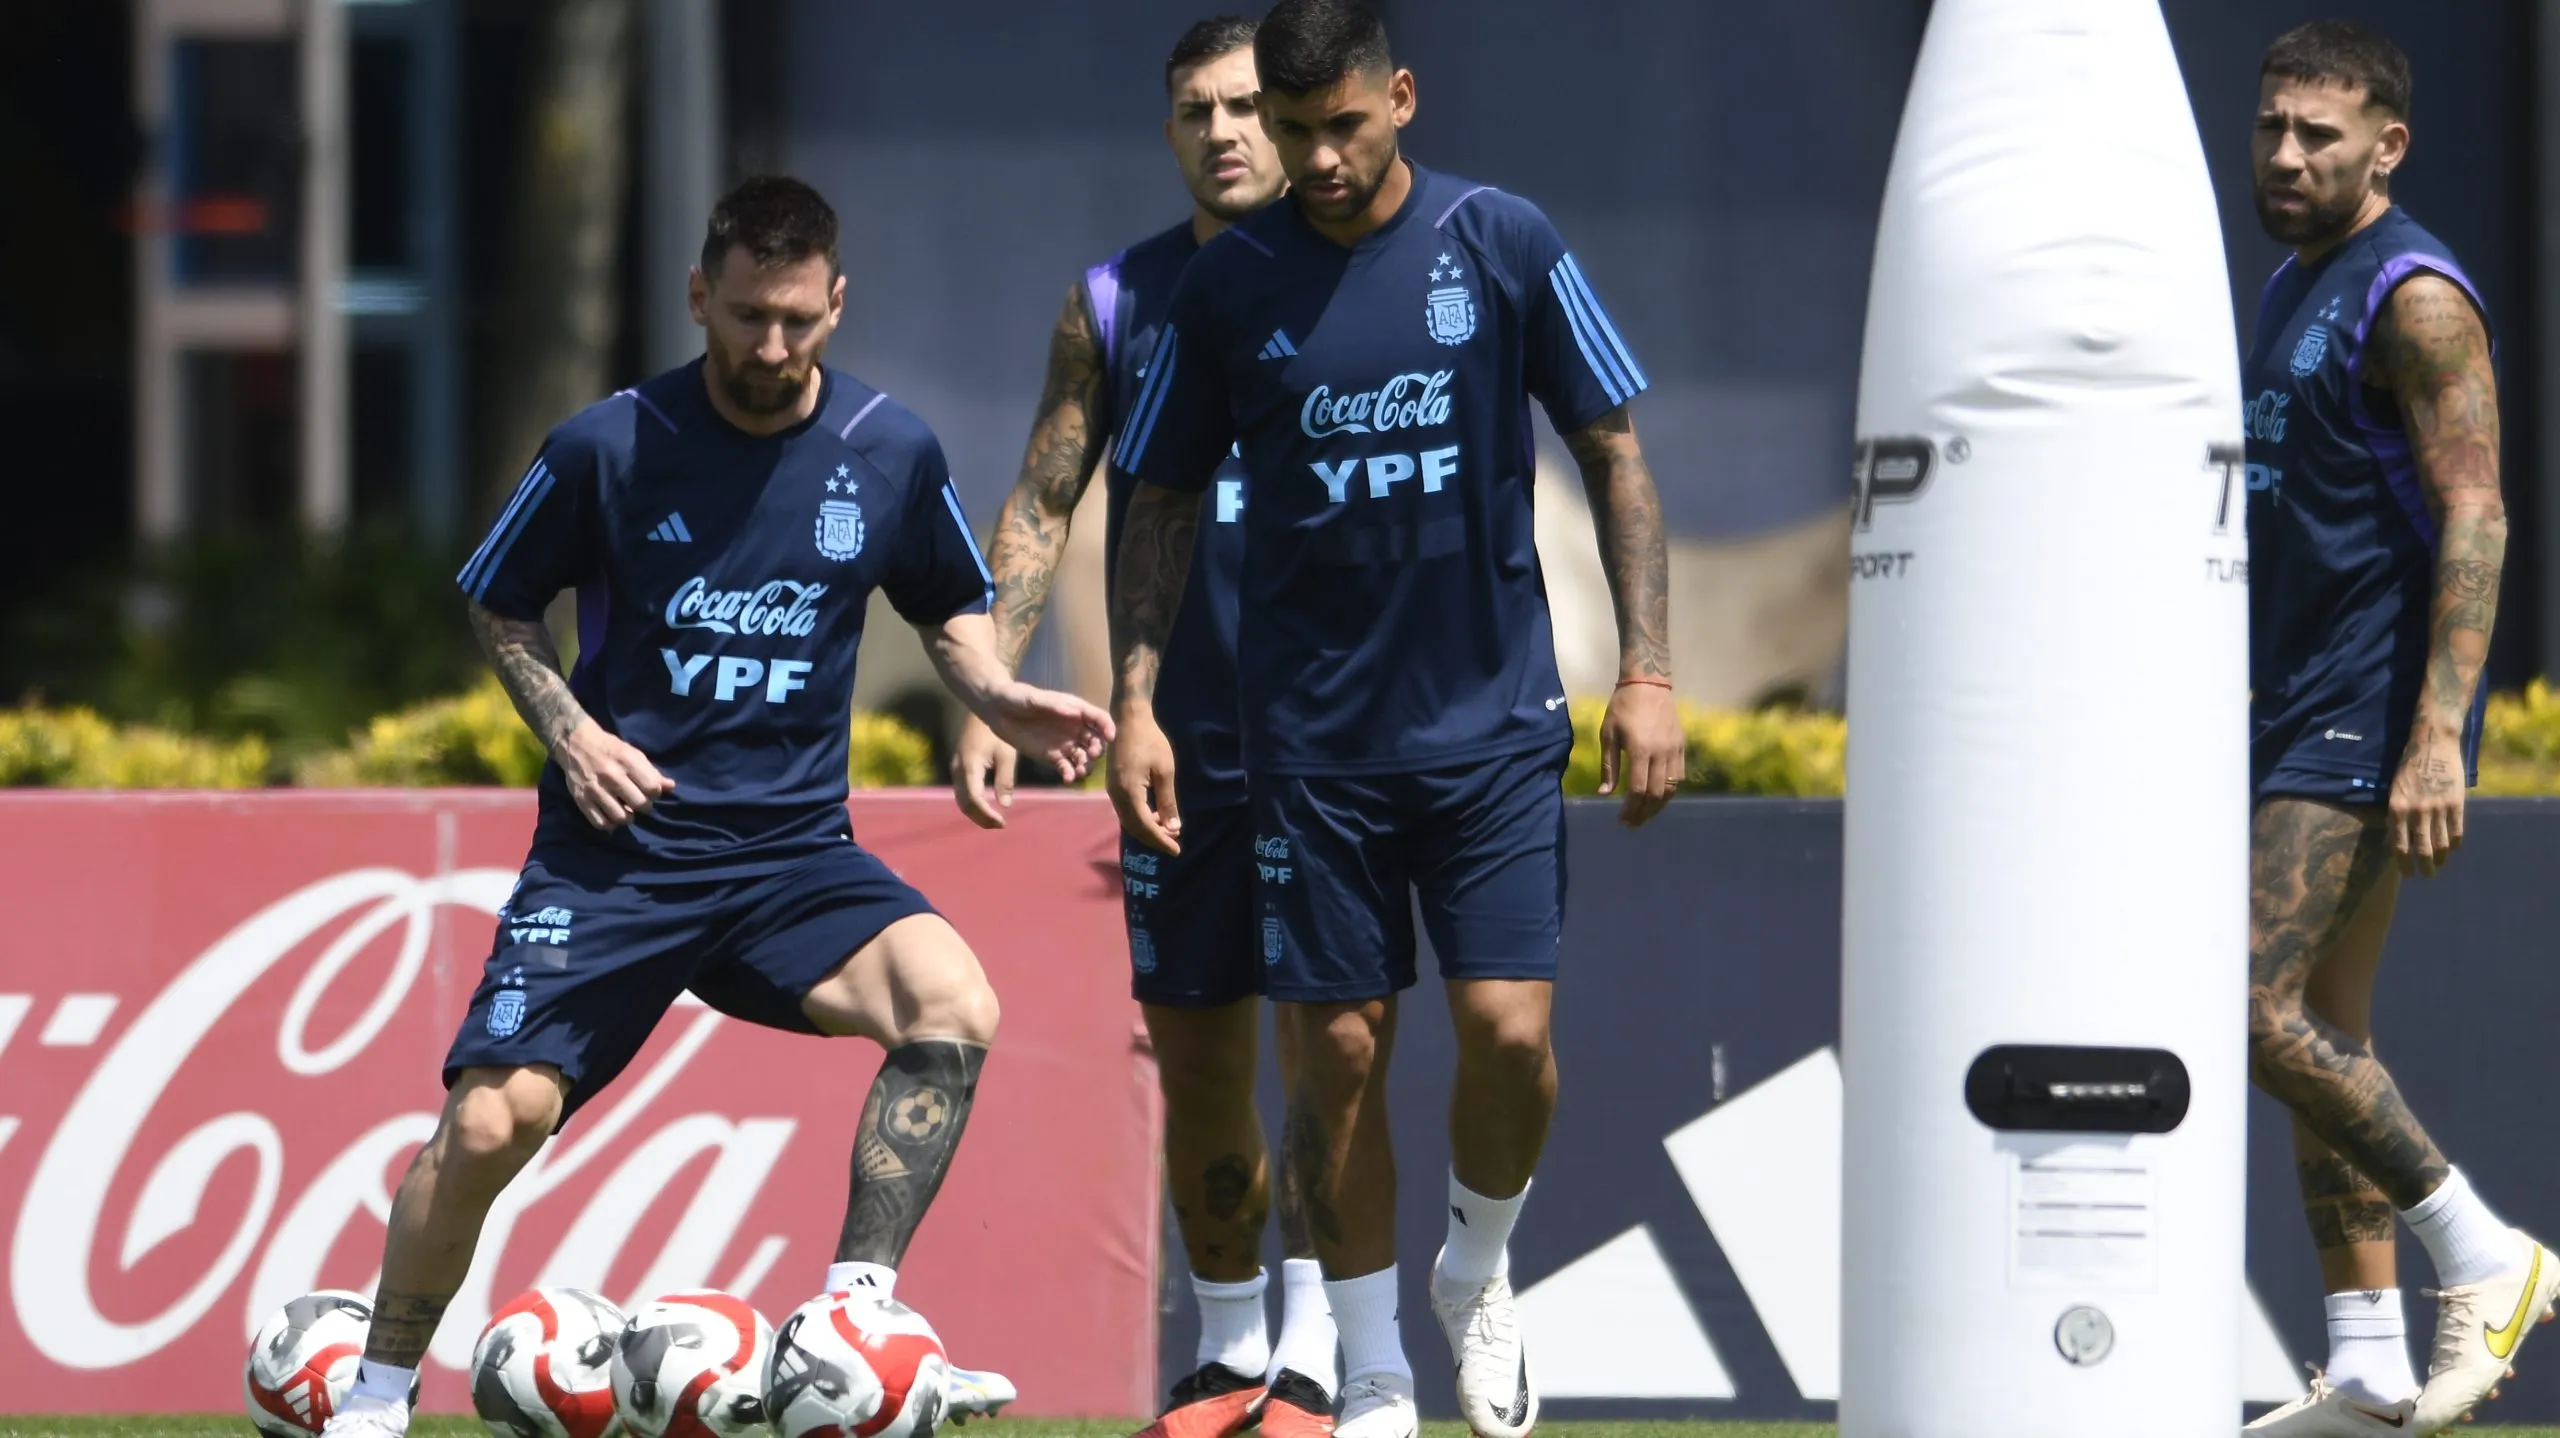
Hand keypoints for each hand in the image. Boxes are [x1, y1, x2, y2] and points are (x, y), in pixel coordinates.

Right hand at [555, 718, 674, 831]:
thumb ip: (651, 771)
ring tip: (626, 811)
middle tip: (639, 802)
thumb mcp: (633, 753)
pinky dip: (609, 824)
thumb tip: (670, 787)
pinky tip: (611, 816)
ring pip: (620, 817)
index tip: (649, 791)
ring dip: (627, 817)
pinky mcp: (581, 799)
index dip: (655, 793)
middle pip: (639, 804)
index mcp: (627, 761)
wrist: (575, 742)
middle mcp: (611, 775)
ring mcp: (595, 789)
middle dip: (644, 806)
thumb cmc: (610, 748)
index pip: (652, 788)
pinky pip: (600, 823)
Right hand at [950, 713, 1019, 829]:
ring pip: (961, 800)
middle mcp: (958, 769)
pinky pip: (962, 792)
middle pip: (964, 804)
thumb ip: (1005, 780)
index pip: (974, 799)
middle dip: (981, 818)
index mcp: (970, 766)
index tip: (1003, 823)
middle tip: (1000, 825)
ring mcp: (956, 768)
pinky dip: (973, 804)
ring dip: (976, 813)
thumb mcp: (1006, 754)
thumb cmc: (997, 731)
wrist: (982, 709)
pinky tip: (988, 807)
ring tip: (996, 821)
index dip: (987, 815)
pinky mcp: (959, 766)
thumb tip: (1006, 805)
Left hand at [982, 681, 1112, 784]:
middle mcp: (1074, 727)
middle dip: (1097, 748)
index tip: (1109, 737)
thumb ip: (1053, 705)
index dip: (1107, 727)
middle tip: (1091, 753)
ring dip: (1086, 764)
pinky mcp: (1052, 757)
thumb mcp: (1033, 698)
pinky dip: (1071, 774)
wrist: (997, 710)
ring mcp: (1064, 743)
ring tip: (1080, 770)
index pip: (1098, 718)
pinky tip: (1068, 778)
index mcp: (1074, 709)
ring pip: (1084, 757)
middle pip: (1095, 740)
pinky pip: (1067, 768)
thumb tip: (1074, 712)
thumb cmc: (1016, 697)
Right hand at [1108, 705, 1181, 854]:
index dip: (1161, 840)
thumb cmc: (1150, 741)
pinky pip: (1126, 810)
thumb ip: (1167, 801)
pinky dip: (1140, 818)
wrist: (1128, 719)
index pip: (1145, 826)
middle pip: (1134, 827)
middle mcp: (1116, 796)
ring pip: (1129, 820)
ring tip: (1167, 830)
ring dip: (1147, 829)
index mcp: (1129, 793)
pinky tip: (1154, 815)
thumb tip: (1173, 828)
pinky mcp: (1113, 785)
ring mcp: (1112, 791)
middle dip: (1154, 838)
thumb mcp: (1165, 771)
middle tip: (1174, 843)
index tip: (1177, 850)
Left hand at [1599, 682, 1683, 828]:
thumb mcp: (1608, 734)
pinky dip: (1670, 791)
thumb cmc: (1622, 707)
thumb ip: (1609, 766)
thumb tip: (1604, 794)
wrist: (1649, 683)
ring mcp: (1675, 749)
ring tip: (1645, 815)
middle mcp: (1661, 752)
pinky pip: (1680, 776)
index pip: (1638, 789)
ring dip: (1658, 806)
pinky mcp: (1682, 746)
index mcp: (1641, 749)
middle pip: (1656, 793)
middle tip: (1632, 824)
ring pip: (1672, 788)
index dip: (1630, 809)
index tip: (1621, 820)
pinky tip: (1658, 797)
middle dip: (1644, 813)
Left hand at [2388, 725, 2465, 876]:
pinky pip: (2457, 830)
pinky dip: (2455, 843)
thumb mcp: (2394, 791)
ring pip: (2441, 843)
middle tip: (2427, 875)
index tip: (2408, 874)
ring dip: (2441, 857)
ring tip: (2440, 865)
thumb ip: (2395, 816)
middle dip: (2424, 866)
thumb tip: (2393, 842)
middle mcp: (2416, 811)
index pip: (2400, 846)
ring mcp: (2438, 807)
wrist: (2432, 744)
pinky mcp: (2456, 802)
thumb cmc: (2408, 767)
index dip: (2404, 863)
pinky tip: (2453, 848)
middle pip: (2422, 848)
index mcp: (2397, 809)